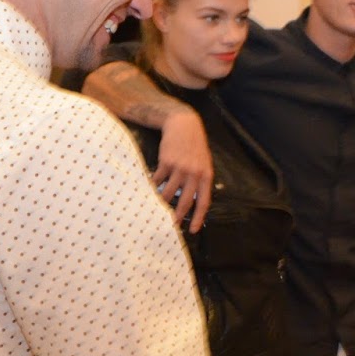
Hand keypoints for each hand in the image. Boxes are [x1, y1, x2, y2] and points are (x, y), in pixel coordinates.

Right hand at [155, 110, 213, 230]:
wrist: (184, 125)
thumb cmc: (194, 146)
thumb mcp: (204, 163)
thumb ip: (200, 180)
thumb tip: (192, 200)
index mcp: (206, 176)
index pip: (203, 202)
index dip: (198, 218)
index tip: (192, 230)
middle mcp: (194, 174)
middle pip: (184, 201)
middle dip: (177, 216)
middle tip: (170, 225)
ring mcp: (180, 168)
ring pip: (168, 193)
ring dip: (161, 202)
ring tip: (155, 208)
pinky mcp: (167, 162)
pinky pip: (158, 180)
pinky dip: (153, 186)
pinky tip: (148, 189)